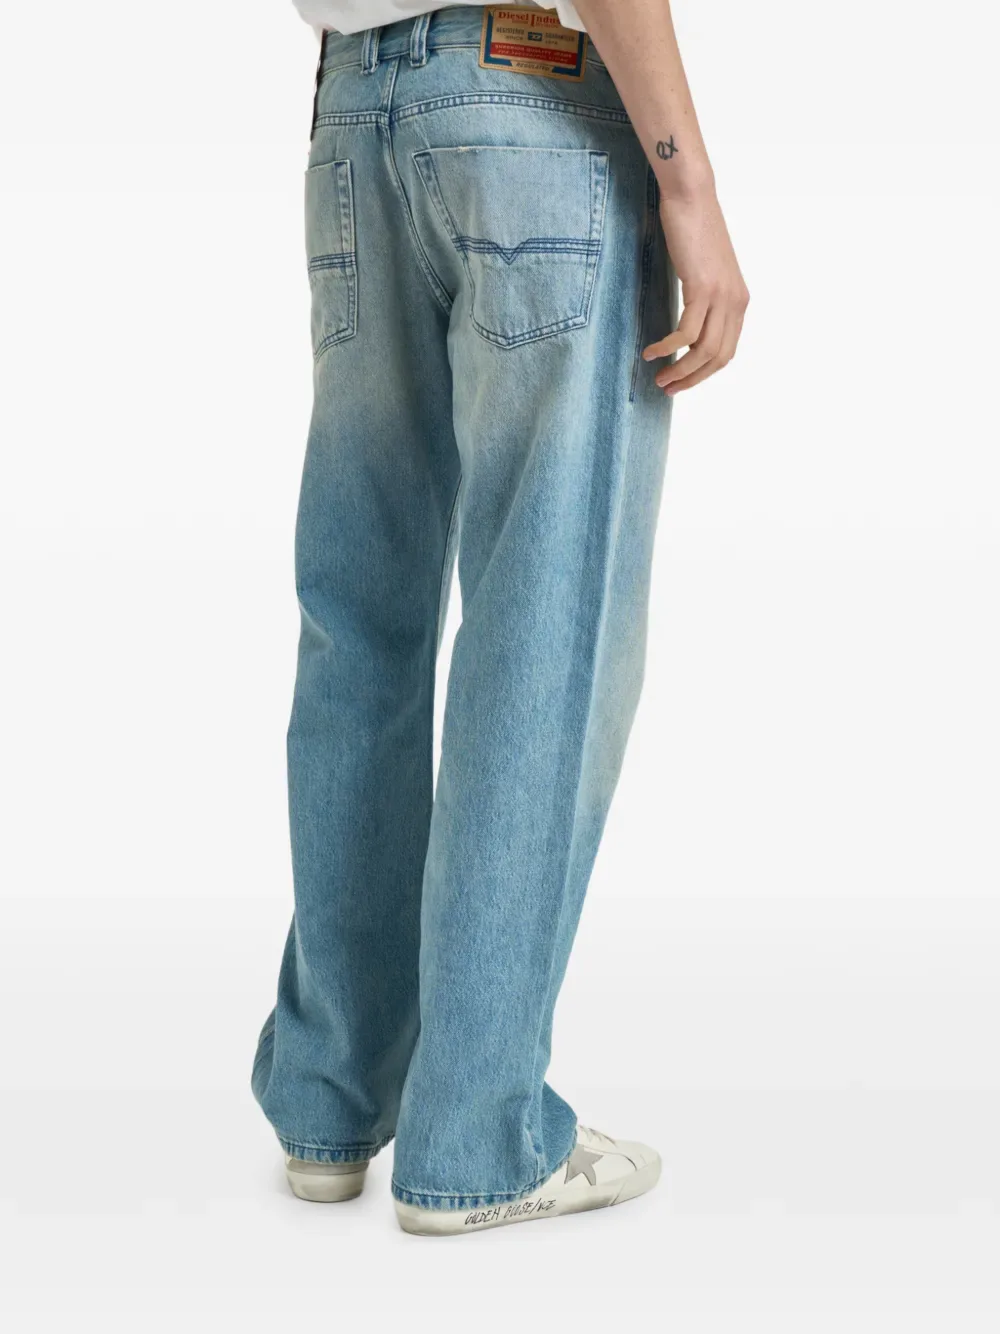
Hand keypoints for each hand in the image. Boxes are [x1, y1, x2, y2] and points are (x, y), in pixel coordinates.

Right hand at [642, 187, 748, 395]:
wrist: (692, 196)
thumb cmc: (692, 229)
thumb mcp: (703, 271)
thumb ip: (702, 299)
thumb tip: (687, 328)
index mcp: (739, 300)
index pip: (726, 351)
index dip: (704, 373)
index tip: (681, 382)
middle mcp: (736, 301)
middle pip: (718, 358)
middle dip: (692, 379)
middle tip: (667, 388)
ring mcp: (721, 296)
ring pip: (703, 351)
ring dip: (679, 370)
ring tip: (658, 377)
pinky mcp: (703, 289)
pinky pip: (685, 334)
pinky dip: (667, 348)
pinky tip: (650, 352)